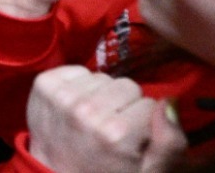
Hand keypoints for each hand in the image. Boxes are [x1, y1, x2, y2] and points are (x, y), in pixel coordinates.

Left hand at [26, 67, 186, 172]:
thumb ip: (170, 143)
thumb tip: (168, 102)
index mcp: (116, 134)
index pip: (150, 104)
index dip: (143, 122)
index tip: (130, 140)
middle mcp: (87, 111)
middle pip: (127, 86)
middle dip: (124, 106)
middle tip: (110, 129)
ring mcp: (62, 97)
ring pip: (103, 78)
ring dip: (101, 95)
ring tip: (91, 120)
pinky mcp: (44, 85)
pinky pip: (77, 70)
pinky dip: (79, 85)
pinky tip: (75, 108)